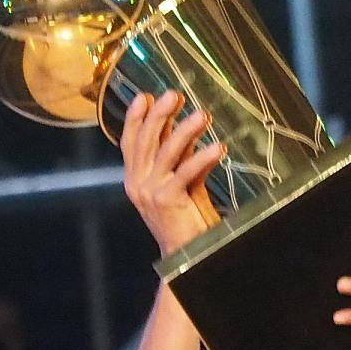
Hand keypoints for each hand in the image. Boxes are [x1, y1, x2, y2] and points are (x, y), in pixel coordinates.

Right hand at [120, 90, 223, 255]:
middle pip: (146, 140)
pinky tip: (219, 148)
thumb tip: (187, 129)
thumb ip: (179, 159)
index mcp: (135, 178)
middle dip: (160, 114)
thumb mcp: (180, 183)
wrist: (186, 255)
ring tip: (203, 115)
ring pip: (166, 151)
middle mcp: (137, 183)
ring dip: (185, 130)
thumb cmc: (186, 218)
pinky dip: (203, 158)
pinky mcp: (166, 200)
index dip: (136, 118)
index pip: (130, 142)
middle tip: (175, 94)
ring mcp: (149, 192)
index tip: (145, 96)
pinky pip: (185, 172)